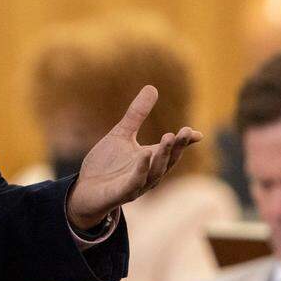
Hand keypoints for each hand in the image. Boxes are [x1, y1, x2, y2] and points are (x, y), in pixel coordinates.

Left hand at [66, 86, 202, 228]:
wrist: (85, 190)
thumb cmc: (106, 164)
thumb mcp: (121, 134)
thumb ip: (137, 114)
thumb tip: (152, 87)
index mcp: (151, 160)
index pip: (172, 151)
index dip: (184, 143)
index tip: (196, 133)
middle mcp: (148, 174)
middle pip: (167, 161)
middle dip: (177, 147)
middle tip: (184, 132)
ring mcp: (136, 185)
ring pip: (155, 172)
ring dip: (163, 156)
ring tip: (168, 137)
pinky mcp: (121, 193)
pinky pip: (134, 182)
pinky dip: (141, 169)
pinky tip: (144, 154)